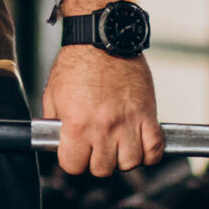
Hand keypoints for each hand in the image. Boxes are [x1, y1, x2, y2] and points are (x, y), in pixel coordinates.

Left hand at [43, 36, 162, 177]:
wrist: (103, 39)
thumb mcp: (54, 95)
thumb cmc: (78, 63)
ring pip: (130, 163)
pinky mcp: (147, 114)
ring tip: (117, 145)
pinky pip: (154, 149)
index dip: (73, 160)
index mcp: (77, 124)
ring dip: (123, 158)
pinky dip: (149, 154)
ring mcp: (128, 122)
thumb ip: (55, 123)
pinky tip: (139, 145)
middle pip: (103, 169)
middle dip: (97, 160)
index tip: (75, 153)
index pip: (74, 166)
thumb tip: (57, 142)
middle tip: (96, 147)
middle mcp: (103, 127)